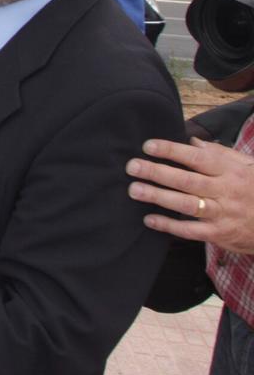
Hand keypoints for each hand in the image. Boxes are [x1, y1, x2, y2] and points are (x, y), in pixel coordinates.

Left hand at [128, 136, 253, 253]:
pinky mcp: (220, 234)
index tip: (148, 146)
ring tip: (134, 190)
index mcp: (230, 170)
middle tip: (132, 166)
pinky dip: (169, 225)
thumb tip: (191, 140)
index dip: (172, 151)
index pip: (198, 157)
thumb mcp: (245, 166)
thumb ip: (218, 153)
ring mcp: (222, 213)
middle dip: (157, 172)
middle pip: (187, 180)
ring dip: (158, 197)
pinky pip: (191, 230)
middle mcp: (225, 190)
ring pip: (187, 204)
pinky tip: (149, 219)